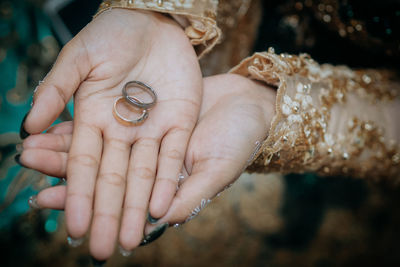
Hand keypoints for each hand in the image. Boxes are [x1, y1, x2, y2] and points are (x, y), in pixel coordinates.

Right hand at [21, 9, 201, 258]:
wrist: (152, 20)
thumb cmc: (111, 33)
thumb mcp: (79, 57)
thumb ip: (56, 89)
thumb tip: (28, 127)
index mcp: (93, 117)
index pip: (83, 164)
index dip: (77, 195)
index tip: (73, 226)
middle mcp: (122, 130)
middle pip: (113, 179)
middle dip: (108, 213)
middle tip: (102, 250)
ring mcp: (152, 128)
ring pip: (144, 175)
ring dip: (138, 207)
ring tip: (133, 239)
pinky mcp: (180, 121)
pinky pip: (174, 155)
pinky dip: (168, 180)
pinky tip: (163, 208)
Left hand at [22, 73, 275, 241]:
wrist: (246, 103)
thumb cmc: (240, 140)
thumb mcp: (218, 170)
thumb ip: (189, 195)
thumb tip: (158, 221)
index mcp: (167, 185)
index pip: (124, 201)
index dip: (96, 207)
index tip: (63, 215)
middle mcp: (151, 166)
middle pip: (104, 176)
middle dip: (70, 183)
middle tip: (35, 186)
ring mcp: (146, 140)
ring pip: (102, 149)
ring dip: (68, 153)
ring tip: (32, 154)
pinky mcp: (143, 116)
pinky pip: (109, 122)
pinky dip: (85, 126)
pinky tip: (57, 128)